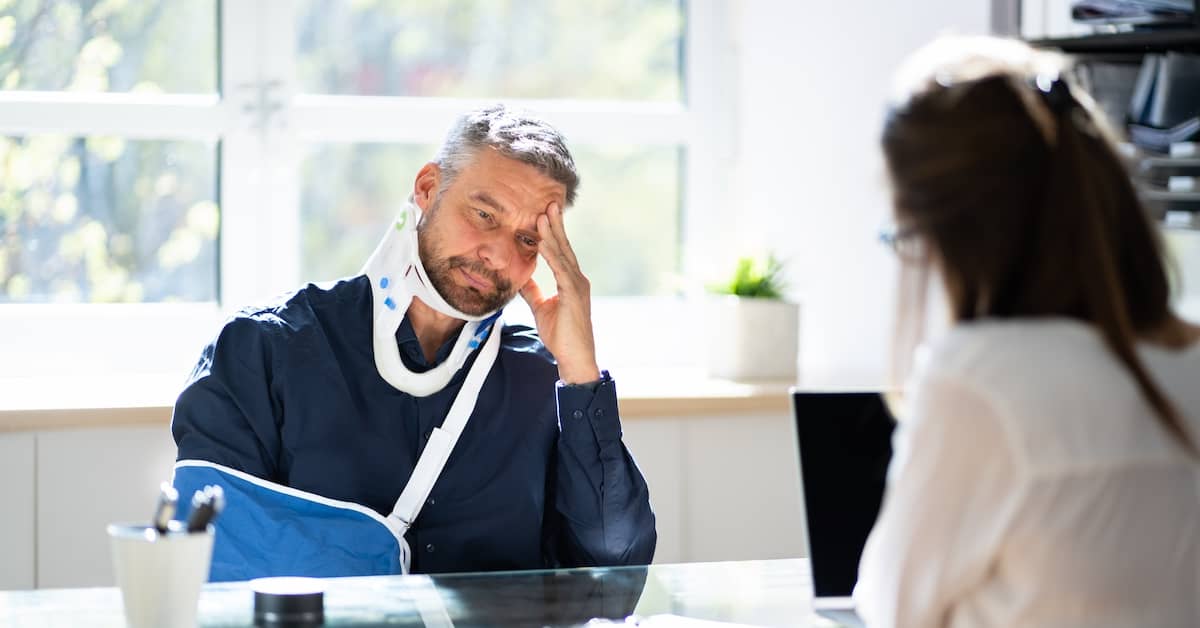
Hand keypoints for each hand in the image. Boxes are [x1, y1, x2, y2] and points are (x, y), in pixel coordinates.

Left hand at [520, 202, 601, 383]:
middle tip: (549, 203)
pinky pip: (561, 270)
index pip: (560, 251)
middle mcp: (577, 279)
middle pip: (564, 247)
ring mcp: (577, 286)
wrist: (575, 358)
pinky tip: (543, 242)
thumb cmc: (561, 336)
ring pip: (563, 254)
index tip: (543, 215)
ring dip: (553, 234)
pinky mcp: (574, 295)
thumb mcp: (541, 308)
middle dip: (556, 225)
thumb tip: (521, 279)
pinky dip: (552, 255)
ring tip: (543, 216)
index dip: (552, 233)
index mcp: (570, 281)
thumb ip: (533, 292)